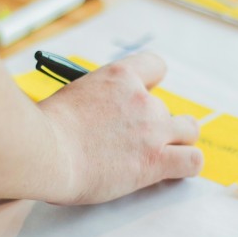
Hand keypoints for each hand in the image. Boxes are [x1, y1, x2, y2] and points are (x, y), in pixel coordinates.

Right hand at [37, 51, 201, 204]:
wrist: (46, 152)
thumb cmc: (46, 129)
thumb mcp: (71, 96)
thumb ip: (95, 101)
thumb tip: (98, 114)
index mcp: (119, 76)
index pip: (155, 66)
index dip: (151, 85)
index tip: (141, 98)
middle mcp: (142, 100)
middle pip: (168, 108)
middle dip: (156, 124)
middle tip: (136, 140)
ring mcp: (153, 130)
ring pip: (189, 131)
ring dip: (177, 142)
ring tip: (158, 155)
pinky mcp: (156, 161)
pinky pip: (192, 161)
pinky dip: (186, 165)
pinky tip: (172, 170)